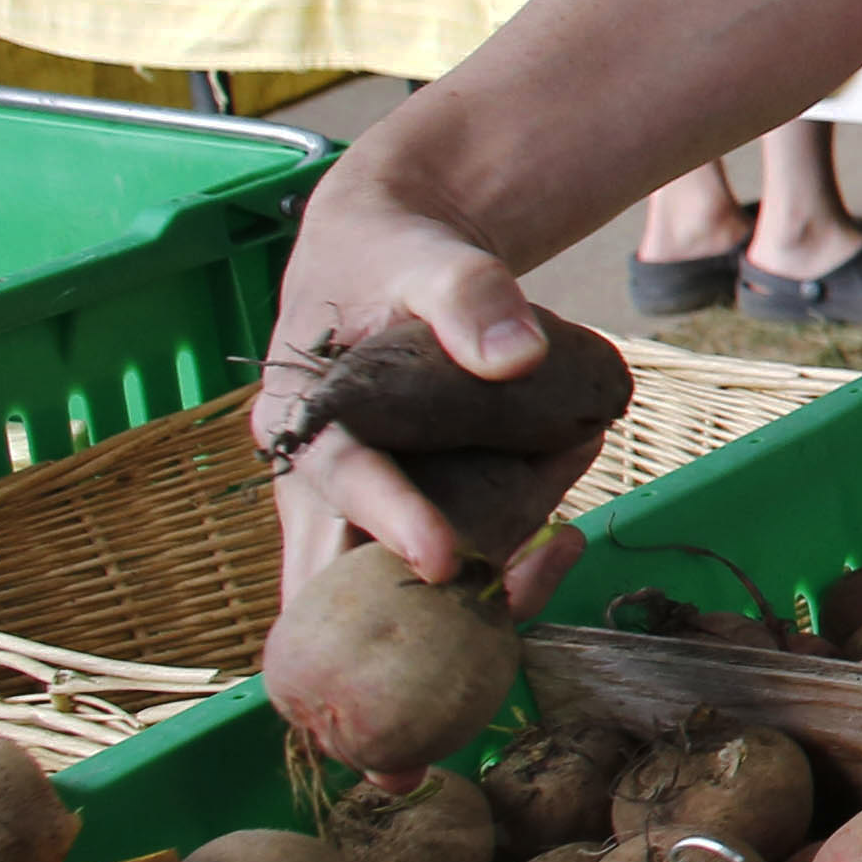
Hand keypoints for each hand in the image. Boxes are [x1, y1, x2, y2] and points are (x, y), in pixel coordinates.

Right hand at [253, 178, 555, 589]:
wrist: (391, 256)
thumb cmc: (395, 256)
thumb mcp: (428, 259)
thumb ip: (469, 297)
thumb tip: (519, 357)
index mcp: (301, 420)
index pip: (340, 480)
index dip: (391, 522)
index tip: (444, 558)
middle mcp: (315, 481)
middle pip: (341, 577)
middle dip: (411, 605)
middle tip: (510, 590)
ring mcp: (357, 509)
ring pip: (389, 590)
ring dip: (469, 588)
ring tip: (553, 550)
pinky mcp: (404, 517)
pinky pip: (442, 566)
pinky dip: (497, 565)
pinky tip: (560, 537)